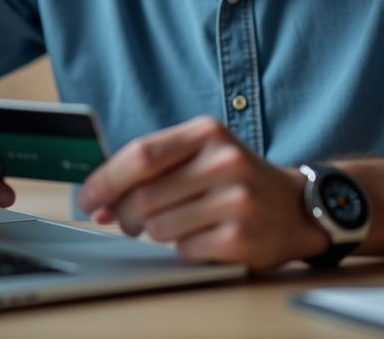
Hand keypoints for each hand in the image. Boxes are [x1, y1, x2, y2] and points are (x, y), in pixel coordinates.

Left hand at [76, 116, 328, 269]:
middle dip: (123, 214)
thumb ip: (152, 168)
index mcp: (207, 132)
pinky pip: (183, 250)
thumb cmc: (236, 179)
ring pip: (158, 227)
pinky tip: (202, 236)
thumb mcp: (201, 154)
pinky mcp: (241, 237)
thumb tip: (97, 200)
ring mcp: (236, 200)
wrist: (297, 207)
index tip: (86, 198)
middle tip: (127, 220)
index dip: (105, 180)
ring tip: (178, 223)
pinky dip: (183, 248)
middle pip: (143, 196)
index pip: (140, 155)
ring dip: (155, 232)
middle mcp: (224, 161)